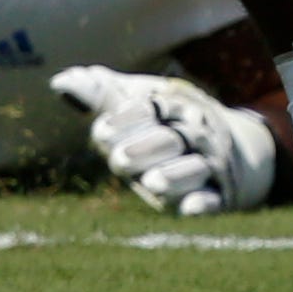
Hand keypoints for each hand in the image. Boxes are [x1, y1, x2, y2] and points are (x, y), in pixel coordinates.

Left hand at [50, 66, 276, 215]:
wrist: (233, 150)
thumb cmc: (167, 127)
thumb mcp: (139, 106)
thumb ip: (101, 95)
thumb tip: (59, 82)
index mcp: (174, 107)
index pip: (152, 109)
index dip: (127, 119)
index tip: (99, 131)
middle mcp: (195, 133)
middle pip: (171, 138)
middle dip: (146, 148)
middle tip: (117, 160)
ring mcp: (210, 163)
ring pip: (195, 168)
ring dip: (175, 175)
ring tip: (151, 183)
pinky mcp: (220, 194)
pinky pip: (215, 199)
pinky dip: (204, 204)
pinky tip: (188, 210)